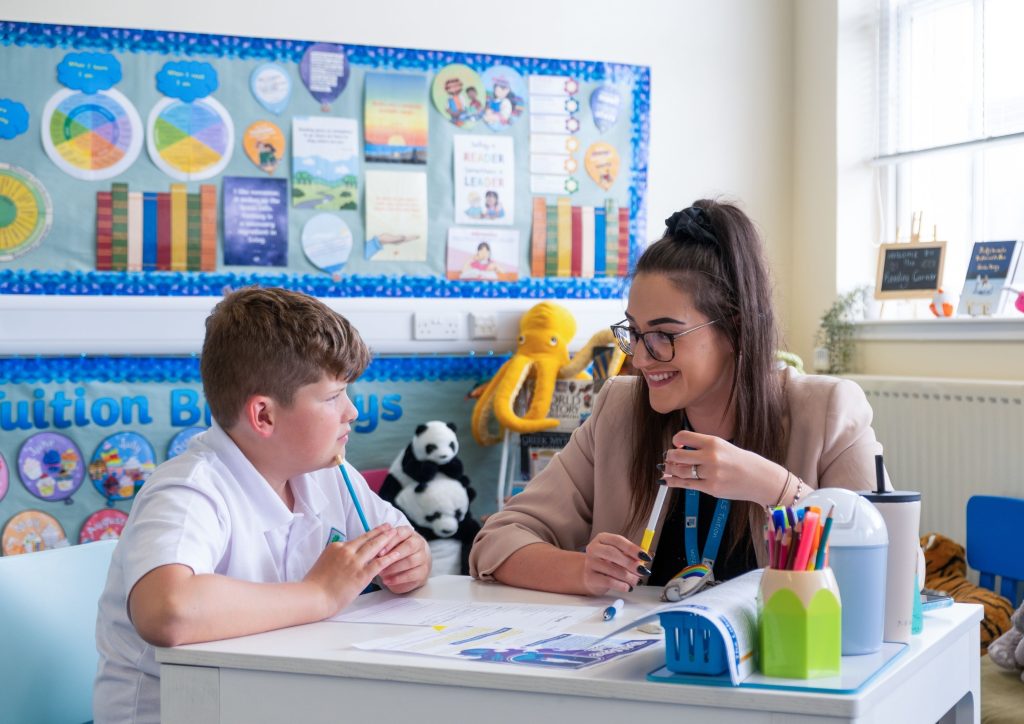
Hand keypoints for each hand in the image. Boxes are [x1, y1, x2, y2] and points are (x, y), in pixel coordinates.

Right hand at [305, 524, 399, 616]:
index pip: (356, 540)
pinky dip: (390, 557)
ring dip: (387, 538)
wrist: (313, 596)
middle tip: (389, 526)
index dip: (368, 535)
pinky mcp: (361, 574)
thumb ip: (335, 559)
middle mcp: (346, 551)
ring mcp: (354, 562)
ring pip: (374, 546)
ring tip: (396, 533)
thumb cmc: (314, 585)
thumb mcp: (323, 563)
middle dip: (380, 531)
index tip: (375, 531)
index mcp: (336, 547)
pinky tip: (397, 554)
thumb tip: (342, 560)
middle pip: (367, 538)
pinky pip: (379, 563)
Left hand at [377, 526, 430, 593]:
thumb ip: (383, 545)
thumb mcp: (389, 546)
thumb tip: (372, 549)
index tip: (379, 551)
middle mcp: (419, 543)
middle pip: (409, 546)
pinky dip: (397, 579)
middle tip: (380, 562)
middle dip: (393, 554)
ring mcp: (423, 557)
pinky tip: (387, 580)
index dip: (390, 542)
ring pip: (411, 561)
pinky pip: (411, 575)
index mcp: (409, 533)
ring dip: (394, 567)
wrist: (411, 567)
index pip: (401, 533)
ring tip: (381, 572)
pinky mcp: (423, 572)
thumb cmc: (396, 554)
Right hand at [580, 532, 649, 595]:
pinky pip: (608, 582)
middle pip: (612, 553)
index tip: (645, 556)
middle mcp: (594, 548)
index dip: (633, 548)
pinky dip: (621, 585)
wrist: (590, 575)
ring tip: (636, 581)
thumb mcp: (620, 554)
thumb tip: (649, 555)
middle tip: (642, 570)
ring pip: (612, 569)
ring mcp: (590, 563)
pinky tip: (627, 587)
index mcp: (602, 539)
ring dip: (628, 577)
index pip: (618, 540)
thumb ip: (633, 554)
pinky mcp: (590, 578)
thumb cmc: (608, 562)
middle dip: (630, 563)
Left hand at [662, 430, 785, 505]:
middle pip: (677, 455)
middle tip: (668, 458)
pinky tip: (668, 480)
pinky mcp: (711, 488)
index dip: (675, 440)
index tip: (676, 444)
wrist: (761, 479)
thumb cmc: (742, 462)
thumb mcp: (724, 447)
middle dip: (669, 457)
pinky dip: (674, 482)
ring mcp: (711, 473)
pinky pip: (687, 485)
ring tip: (667, 469)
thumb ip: (703, 447)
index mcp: (713, 442)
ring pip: (681, 471)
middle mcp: (711, 457)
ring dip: (670, 470)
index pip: (683, 436)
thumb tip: (679, 450)